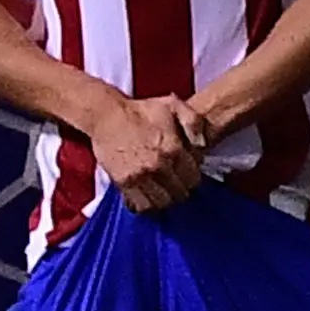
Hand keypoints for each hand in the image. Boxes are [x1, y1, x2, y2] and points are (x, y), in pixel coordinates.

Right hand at [90, 92, 204, 210]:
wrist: (106, 115)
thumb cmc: (139, 111)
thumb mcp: (173, 105)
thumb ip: (194, 122)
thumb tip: (203, 145)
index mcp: (173, 148)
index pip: (194, 178)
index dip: (192, 176)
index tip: (186, 171)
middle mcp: (158, 165)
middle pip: (180, 193)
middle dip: (180, 188)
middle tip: (174, 181)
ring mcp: (140, 176)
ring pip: (162, 203)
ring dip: (165, 198)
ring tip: (162, 189)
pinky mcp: (124, 183)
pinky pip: (141, 205)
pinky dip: (147, 204)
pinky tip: (148, 195)